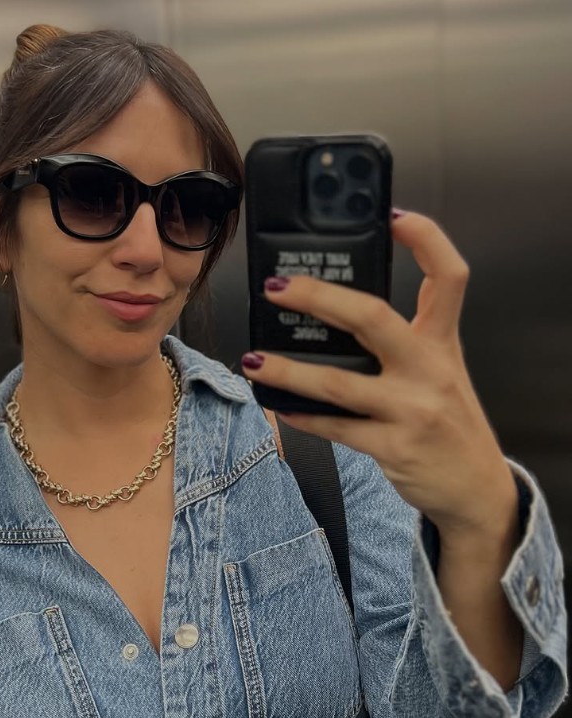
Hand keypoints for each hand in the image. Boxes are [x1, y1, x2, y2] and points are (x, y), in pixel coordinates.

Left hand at [242, 211, 517, 547]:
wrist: (476, 488)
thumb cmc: (449, 423)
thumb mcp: (441, 372)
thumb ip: (404, 342)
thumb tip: (339, 315)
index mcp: (442, 342)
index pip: (449, 277)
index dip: (426, 240)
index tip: (392, 217)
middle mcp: (430, 369)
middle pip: (374, 317)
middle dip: (319, 297)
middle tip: (278, 287)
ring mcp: (412, 409)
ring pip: (338, 382)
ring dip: (288, 370)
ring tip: (253, 359)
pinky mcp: (394, 447)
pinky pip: (335, 426)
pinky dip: (301, 415)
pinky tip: (277, 404)